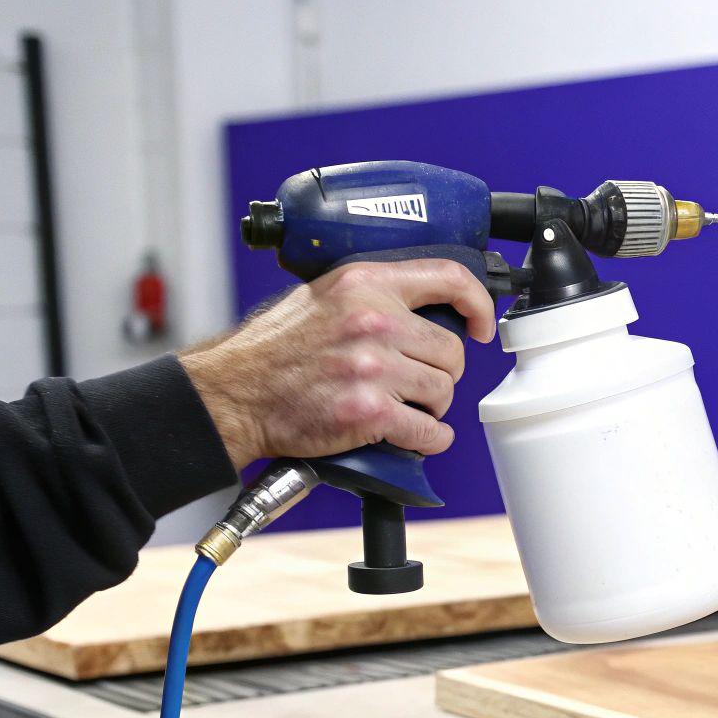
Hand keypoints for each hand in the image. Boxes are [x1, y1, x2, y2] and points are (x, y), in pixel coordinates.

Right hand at [180, 259, 495, 468]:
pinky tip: (413, 435)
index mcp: (365, 285)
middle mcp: (374, 321)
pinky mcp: (369, 412)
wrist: (235, 393)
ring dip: (431, 406)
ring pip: (442, 391)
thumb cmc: (274, 350)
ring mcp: (373, 367)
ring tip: (403, 406)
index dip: (478, 303)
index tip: (482, 324)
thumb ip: (373, 296)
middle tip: (416, 382)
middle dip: (440, 372)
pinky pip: (428, 431)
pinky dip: (429, 439)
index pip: (449, 278)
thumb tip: (424, 311)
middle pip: (451, 351)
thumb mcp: (322, 296)